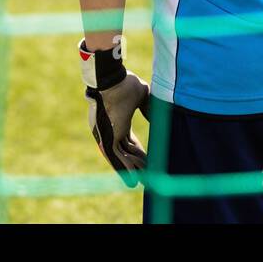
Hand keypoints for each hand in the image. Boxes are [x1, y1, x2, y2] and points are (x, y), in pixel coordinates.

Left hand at [78, 38, 149, 186]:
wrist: (113, 80)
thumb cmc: (126, 84)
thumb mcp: (142, 96)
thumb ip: (148, 108)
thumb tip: (155, 118)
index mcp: (116, 119)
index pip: (127, 140)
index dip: (137, 151)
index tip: (147, 161)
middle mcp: (109, 129)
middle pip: (124, 151)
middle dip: (135, 164)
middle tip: (146, 175)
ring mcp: (107, 133)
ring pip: (120, 156)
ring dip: (131, 169)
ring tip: (141, 182)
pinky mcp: (107, 137)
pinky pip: (116, 156)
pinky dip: (125, 167)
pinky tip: (134, 178)